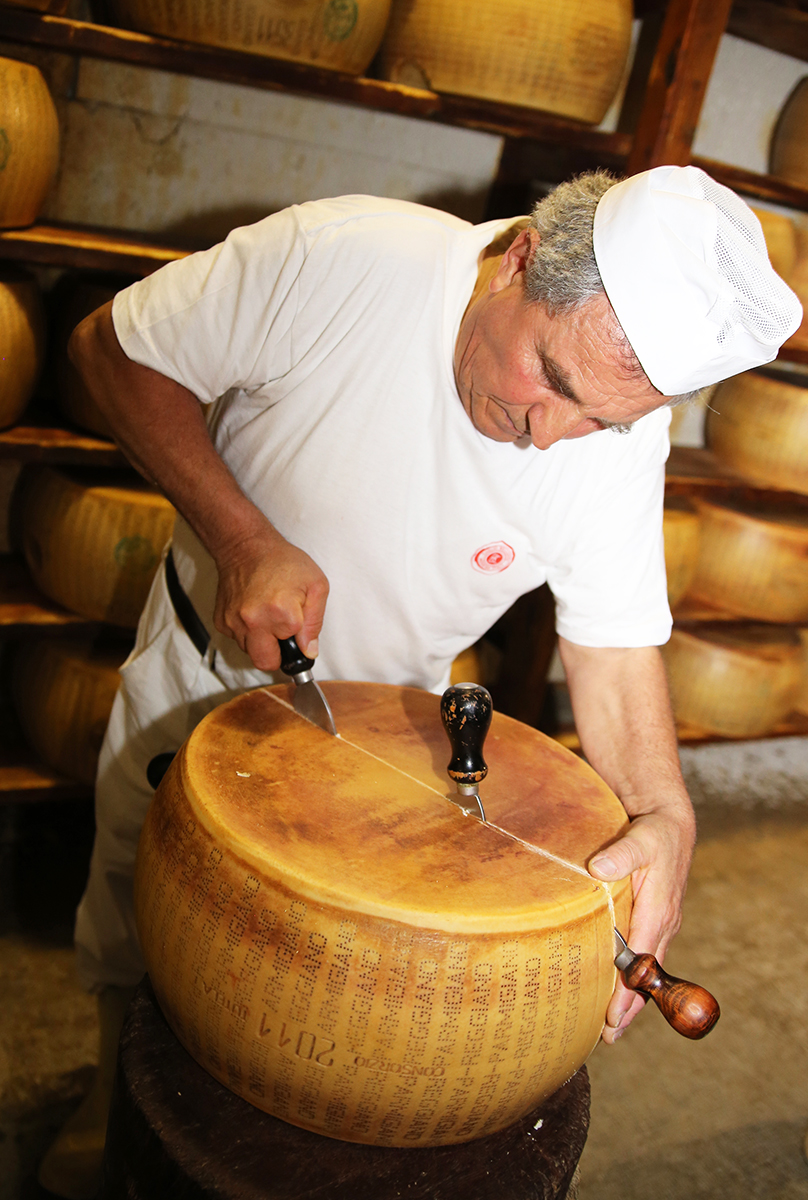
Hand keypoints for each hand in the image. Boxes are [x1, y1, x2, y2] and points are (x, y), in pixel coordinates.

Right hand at [213, 525, 328, 670]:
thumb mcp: (316, 585)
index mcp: (281, 613)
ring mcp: (234, 622)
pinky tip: (253, 611)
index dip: (298, 640)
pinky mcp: (221, 621)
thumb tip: (308, 650)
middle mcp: (254, 621)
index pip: (292, 651)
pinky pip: (236, 638)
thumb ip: (315, 622)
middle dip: (276, 653)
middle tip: (281, 633)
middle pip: (265, 662)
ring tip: (267, 615)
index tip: (297, 626)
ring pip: (249, 650)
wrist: (246, 546)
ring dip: (260, 640)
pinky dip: (246, 631)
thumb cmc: (283, 562)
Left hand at [588, 802, 695, 1043]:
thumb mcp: (639, 839)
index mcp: (658, 911)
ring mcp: (661, 925)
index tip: (613, 1017)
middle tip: (608, 1037)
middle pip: (647, 976)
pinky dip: (636, 979)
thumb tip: (599, 867)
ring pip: (648, 971)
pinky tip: (621, 990)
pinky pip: (646, 957)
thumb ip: (620, 854)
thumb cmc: (655, 833)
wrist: (671, 825)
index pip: (641, 962)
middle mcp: (662, 924)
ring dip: (633, 998)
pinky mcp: (655, 921)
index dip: (627, 991)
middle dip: (630, 1007)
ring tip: (613, 1026)